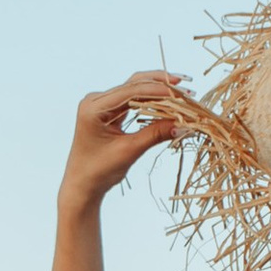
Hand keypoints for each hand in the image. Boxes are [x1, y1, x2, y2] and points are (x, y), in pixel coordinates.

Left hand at [59, 70, 185, 212]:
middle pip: (134, 85)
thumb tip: (184, 125)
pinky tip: (169, 103)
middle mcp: (96, 100)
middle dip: (162, 87)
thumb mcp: (129, 151)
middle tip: (188, 90)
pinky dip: (152, 102)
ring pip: (136, 90)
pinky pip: (133, 101)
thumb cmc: (99, 171)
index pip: (131, 91)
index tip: (182, 94)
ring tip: (183, 95)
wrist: (83, 185)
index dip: (159, 90)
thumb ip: (155, 134)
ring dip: (159, 93)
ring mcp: (103, 104)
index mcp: (94, 107)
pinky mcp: (110, 111)